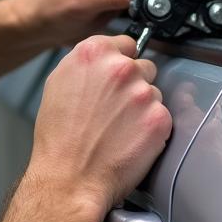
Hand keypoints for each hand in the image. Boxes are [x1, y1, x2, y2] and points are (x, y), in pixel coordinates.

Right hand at [28, 34, 172, 213]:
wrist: (70, 178)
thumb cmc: (59, 139)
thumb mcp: (58, 84)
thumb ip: (86, 65)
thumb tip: (102, 61)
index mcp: (93, 53)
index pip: (125, 43)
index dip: (121, 60)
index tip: (117, 75)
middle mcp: (121, 68)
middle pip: (143, 66)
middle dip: (134, 84)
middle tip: (116, 108)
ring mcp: (143, 93)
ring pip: (154, 92)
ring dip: (143, 106)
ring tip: (120, 128)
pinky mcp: (160, 118)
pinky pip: (162, 115)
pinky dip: (151, 127)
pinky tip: (131, 139)